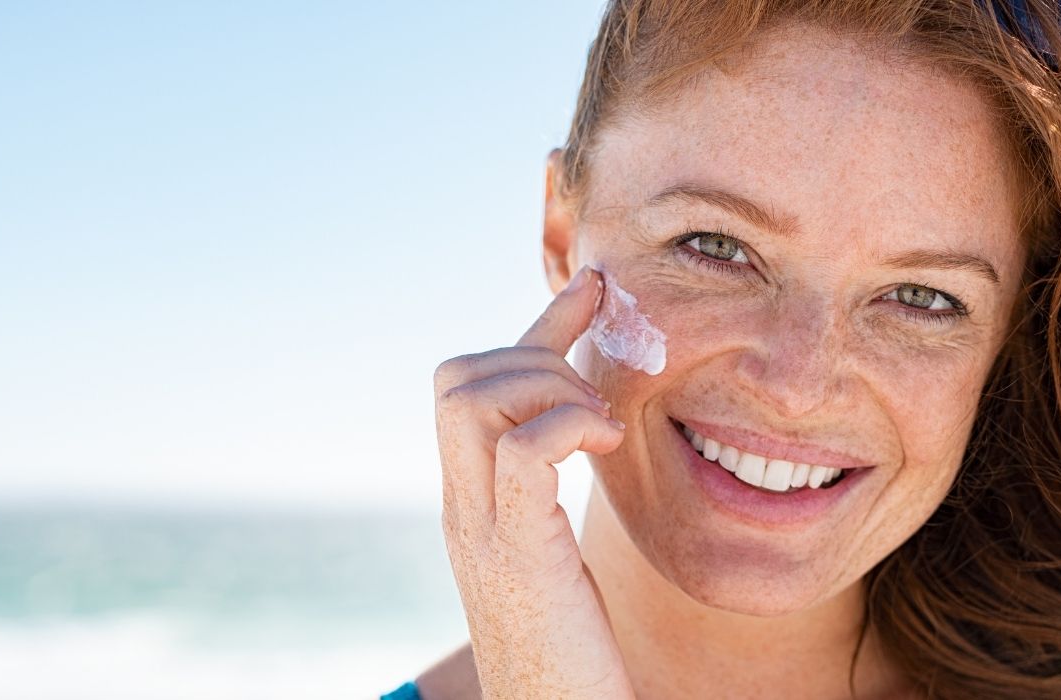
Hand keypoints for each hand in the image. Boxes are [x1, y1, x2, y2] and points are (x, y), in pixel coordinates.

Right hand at [433, 265, 634, 698]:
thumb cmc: (575, 666)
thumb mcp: (558, 570)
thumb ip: (552, 510)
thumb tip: (590, 453)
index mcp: (475, 508)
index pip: (478, 386)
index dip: (539, 328)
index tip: (595, 291)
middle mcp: (463, 512)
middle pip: (457, 375)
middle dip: (537, 355)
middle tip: (598, 405)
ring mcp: (481, 532)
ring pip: (473, 395)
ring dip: (550, 386)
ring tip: (601, 431)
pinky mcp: (517, 556)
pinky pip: (521, 449)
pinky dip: (565, 425)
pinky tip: (603, 446)